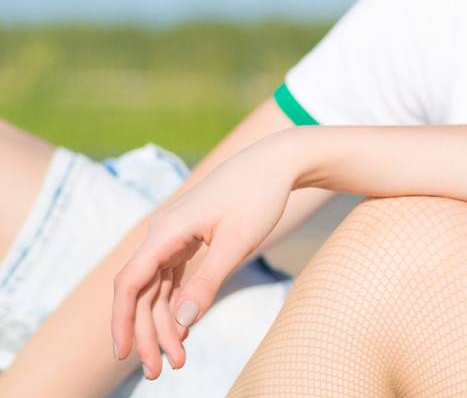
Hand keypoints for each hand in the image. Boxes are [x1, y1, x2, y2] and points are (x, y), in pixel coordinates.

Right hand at [110, 133, 297, 379]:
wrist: (275, 162)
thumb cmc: (259, 196)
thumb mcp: (237, 242)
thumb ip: (208, 281)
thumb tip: (182, 322)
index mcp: (166, 232)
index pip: (130, 283)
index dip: (122, 320)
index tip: (123, 353)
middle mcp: (161, 233)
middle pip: (142, 292)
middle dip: (147, 333)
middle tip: (159, 372)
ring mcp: (173, 236)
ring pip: (157, 288)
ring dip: (163, 323)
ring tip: (177, 358)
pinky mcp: (187, 238)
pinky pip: (171, 278)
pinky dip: (175, 304)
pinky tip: (183, 329)